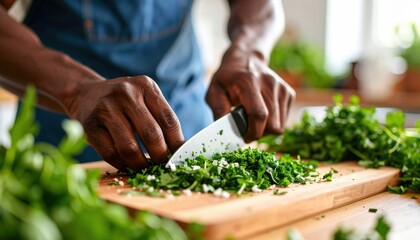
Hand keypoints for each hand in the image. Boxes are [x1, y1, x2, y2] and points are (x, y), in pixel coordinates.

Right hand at [63, 76, 184, 169]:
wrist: (85, 94)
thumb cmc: (124, 103)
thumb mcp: (144, 99)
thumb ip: (160, 119)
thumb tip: (179, 150)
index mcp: (145, 86)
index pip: (168, 120)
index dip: (177, 143)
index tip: (179, 158)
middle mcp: (126, 93)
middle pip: (151, 134)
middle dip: (160, 156)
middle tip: (163, 166)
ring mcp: (105, 108)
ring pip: (129, 147)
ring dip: (140, 164)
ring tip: (145, 169)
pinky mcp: (89, 125)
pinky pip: (109, 153)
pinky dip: (121, 164)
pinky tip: (126, 165)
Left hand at [206, 47, 294, 141]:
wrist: (246, 59)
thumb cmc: (227, 79)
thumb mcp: (214, 91)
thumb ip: (218, 110)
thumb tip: (224, 131)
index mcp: (248, 82)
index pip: (259, 114)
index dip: (252, 132)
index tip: (243, 136)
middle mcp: (269, 83)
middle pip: (272, 123)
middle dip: (259, 133)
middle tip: (247, 131)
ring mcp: (281, 87)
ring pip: (280, 125)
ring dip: (266, 130)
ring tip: (253, 122)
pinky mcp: (288, 92)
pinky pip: (284, 120)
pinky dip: (273, 122)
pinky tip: (263, 114)